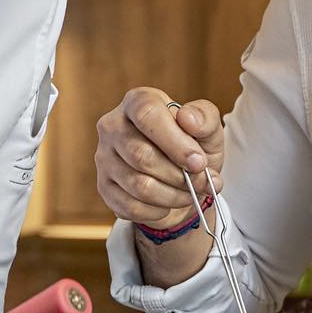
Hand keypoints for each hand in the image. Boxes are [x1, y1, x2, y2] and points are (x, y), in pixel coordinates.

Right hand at [94, 86, 222, 232]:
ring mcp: (104, 157)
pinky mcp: (104, 186)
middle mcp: (113, 126)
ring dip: (172, 195)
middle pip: (141, 155)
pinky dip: (157, 211)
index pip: (147, 115)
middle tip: (201, 182)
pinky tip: (168, 204)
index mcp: (137, 102)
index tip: (199, 162)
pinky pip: (130, 206)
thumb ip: (205, 119)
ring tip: (190, 193)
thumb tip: (189, 120)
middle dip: (179, 175)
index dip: (175, 142)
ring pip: (138, 185)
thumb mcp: (208, 129)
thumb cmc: (192, 146)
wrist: (180, 176)